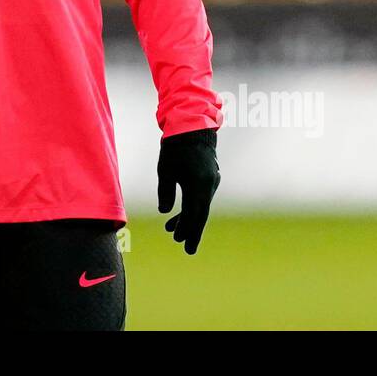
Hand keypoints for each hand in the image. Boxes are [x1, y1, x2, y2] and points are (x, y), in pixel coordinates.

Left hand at [157, 128, 219, 254]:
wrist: (193, 126)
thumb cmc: (175, 147)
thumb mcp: (166, 170)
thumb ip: (166, 192)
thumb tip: (164, 211)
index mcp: (199, 184)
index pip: (195, 214)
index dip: (189, 231)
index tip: (184, 245)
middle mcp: (209, 185)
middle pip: (201, 214)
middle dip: (192, 231)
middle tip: (186, 249)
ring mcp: (212, 181)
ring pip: (200, 206)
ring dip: (188, 218)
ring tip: (172, 232)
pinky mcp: (209, 178)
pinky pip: (201, 197)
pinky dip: (191, 206)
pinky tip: (178, 215)